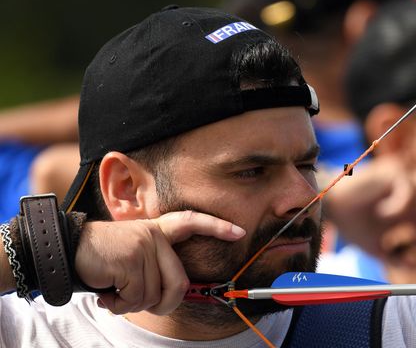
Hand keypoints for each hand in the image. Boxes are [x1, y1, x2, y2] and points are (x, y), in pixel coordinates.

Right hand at [74, 210, 244, 314]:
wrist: (66, 249)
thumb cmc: (102, 259)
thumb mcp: (133, 256)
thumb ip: (154, 266)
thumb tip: (174, 293)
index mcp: (157, 230)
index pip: (191, 221)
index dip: (216, 227)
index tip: (239, 232)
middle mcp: (154, 235)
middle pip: (178, 284)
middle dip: (162, 305)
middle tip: (136, 303)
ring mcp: (144, 245)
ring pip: (153, 295)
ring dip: (131, 303)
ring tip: (114, 291)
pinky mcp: (132, 258)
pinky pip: (136, 297)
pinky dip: (119, 304)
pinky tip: (107, 292)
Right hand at [324, 156, 415, 258]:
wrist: (329, 210)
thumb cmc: (352, 225)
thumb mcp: (379, 247)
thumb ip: (398, 258)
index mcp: (411, 201)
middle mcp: (410, 185)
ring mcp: (402, 175)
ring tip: (407, 222)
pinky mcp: (391, 171)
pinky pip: (409, 188)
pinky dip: (399, 206)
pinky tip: (383, 215)